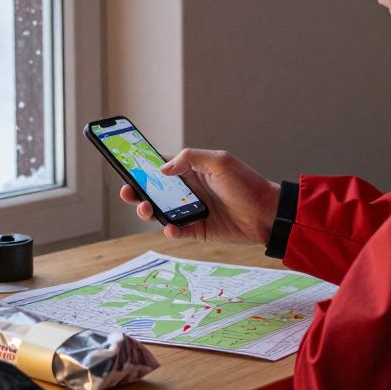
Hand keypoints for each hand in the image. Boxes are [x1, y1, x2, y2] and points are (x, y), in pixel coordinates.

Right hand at [119, 148, 278, 244]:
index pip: (158, 167)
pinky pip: (176, 230)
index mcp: (189, 171)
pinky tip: (171, 227)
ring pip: (159, 212)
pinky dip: (169, 230)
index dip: (139, 167)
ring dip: (147, 211)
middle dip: (135, 191)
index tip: (123, 165)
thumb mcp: (220, 161)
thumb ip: (191, 159)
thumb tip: (162, 169)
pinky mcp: (197, 230)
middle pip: (152, 191)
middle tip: (127, 192)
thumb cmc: (246, 183)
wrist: (267, 213)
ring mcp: (189, 211)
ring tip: (146, 209)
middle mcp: (186, 191)